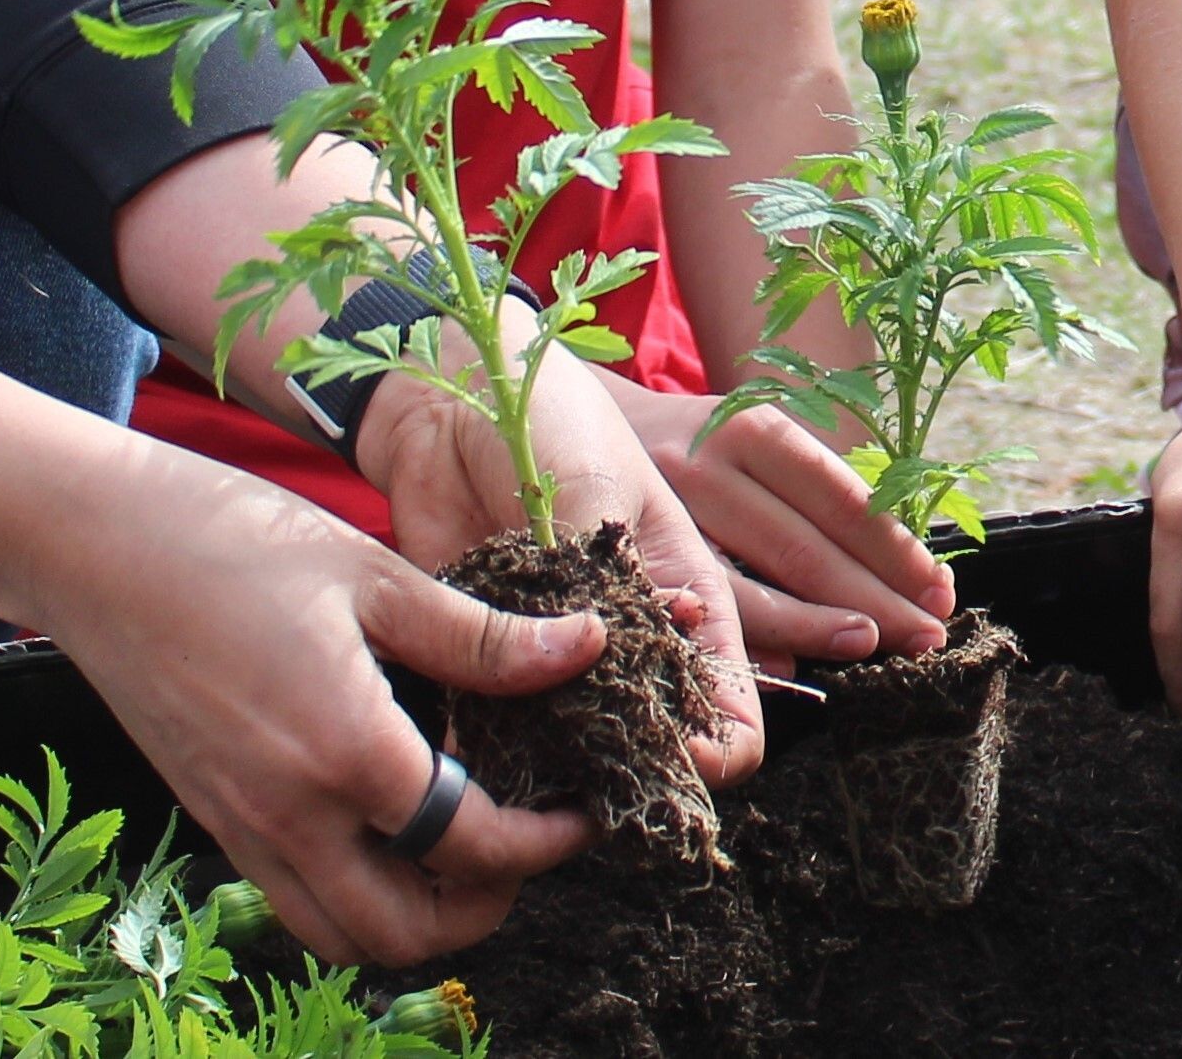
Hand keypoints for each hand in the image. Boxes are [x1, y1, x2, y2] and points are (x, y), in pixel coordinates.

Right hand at [9, 434, 601, 965]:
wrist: (92, 548)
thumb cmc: (234, 542)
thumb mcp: (374, 576)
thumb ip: (481, 636)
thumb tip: (586, 647)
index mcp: (346, 752)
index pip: (471, 847)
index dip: (543, 844)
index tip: (582, 813)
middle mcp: (291, 815)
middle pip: (406, 931)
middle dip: (485, 906)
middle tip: (527, 844)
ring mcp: (243, 828)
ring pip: (343, 935)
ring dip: (415, 917)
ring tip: (463, 846)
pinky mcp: (214, 819)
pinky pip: (295, 900)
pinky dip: (354, 895)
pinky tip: (388, 825)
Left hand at [354, 355, 767, 788]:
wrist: (449, 401)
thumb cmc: (547, 416)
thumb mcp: (595, 481)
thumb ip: (607, 570)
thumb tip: (607, 659)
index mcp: (688, 594)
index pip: (732, 705)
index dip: (722, 747)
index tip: (680, 753)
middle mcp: (634, 641)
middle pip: (664, 745)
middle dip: (648, 775)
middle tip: (608, 780)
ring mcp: (564, 659)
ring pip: (581, 753)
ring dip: (565, 772)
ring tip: (538, 778)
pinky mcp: (495, 663)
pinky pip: (502, 730)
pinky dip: (494, 750)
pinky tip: (476, 756)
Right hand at [615, 380, 959, 662]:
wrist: (577, 420)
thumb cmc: (699, 446)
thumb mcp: (753, 443)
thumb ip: (811, 498)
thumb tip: (891, 577)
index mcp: (755, 432)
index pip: (841, 498)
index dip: (896, 550)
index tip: (942, 590)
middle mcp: (708, 468)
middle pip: (803, 547)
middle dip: (875, 598)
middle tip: (930, 637)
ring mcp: (659, 516)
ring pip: (747, 587)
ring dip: (815, 626)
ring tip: (873, 647)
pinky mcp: (621, 555)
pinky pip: (691, 612)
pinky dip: (743, 643)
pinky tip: (787, 672)